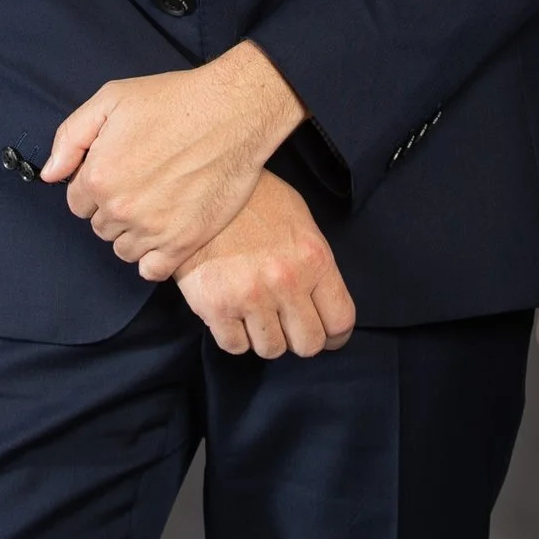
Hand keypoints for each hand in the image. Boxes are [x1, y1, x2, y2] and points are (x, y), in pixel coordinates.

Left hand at [41, 42, 304, 279]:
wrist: (232, 112)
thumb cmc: (173, 100)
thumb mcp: (111, 99)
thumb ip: (71, 137)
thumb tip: (50, 174)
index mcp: (98, 177)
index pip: (77, 202)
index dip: (95, 186)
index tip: (117, 172)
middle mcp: (121, 209)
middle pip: (100, 226)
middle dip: (113, 208)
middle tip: (141, 183)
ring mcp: (153, 230)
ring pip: (124, 249)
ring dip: (133, 233)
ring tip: (155, 205)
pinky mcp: (184, 243)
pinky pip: (153, 270)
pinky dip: (154, 257)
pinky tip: (165, 232)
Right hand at [175, 173, 355, 358]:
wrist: (198, 189)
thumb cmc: (253, 200)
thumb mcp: (299, 220)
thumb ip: (314, 264)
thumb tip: (321, 302)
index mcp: (313, 258)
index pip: (340, 321)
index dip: (335, 335)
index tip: (327, 335)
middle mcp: (285, 281)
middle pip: (308, 345)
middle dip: (299, 338)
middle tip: (287, 325)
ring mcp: (249, 296)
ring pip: (271, 349)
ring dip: (264, 336)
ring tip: (255, 311)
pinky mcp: (214, 306)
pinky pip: (235, 346)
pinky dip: (234, 335)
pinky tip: (231, 312)